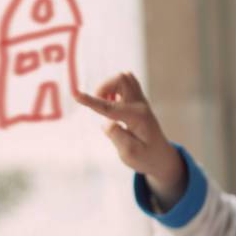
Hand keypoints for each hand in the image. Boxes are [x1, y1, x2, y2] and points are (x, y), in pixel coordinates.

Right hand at [75, 72, 185, 209]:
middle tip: (101, 106)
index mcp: (138, 118)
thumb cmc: (145, 157)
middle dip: (104, 88)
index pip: (110, 107)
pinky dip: (115, 89)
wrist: (160, 156)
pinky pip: (127, 83)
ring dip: (110, 87)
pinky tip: (114, 105)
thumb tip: (107, 122)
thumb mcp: (129, 154)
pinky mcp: (140, 101)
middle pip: (121, 79)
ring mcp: (142, 101)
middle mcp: (141, 105)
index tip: (75, 94)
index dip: (91, 101)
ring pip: (125, 78)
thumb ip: (117, 136)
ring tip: (107, 105)